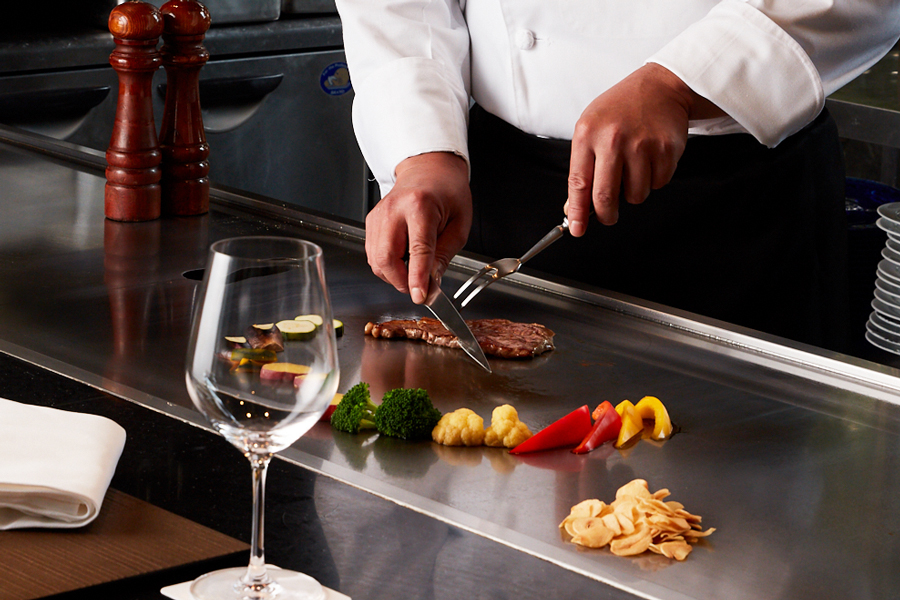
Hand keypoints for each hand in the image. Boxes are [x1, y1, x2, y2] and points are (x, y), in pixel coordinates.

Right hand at [365, 152, 471, 303]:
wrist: (428, 169)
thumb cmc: (447, 192)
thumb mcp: (459, 224)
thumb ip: (444, 255)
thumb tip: (432, 282)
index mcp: (421, 206)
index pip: (418, 250)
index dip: (418, 277)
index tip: (421, 296)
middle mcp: (394, 209)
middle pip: (387, 257)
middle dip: (401, 281)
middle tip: (418, 288)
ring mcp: (378, 215)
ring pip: (376, 260)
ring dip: (393, 275)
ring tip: (413, 271)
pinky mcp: (371, 222)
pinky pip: (373, 253)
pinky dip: (386, 265)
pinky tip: (402, 260)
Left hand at [566, 63, 723, 235]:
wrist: (659, 86)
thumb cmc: (620, 110)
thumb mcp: (590, 130)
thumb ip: (582, 169)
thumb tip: (574, 209)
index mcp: (587, 134)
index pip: (579, 183)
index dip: (577, 212)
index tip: (576, 229)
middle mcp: (613, 139)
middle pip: (605, 196)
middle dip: (606, 215)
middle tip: (608, 216)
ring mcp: (641, 144)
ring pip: (635, 195)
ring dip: (633, 192)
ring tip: (633, 169)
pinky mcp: (666, 149)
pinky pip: (658, 184)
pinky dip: (654, 180)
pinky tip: (650, 160)